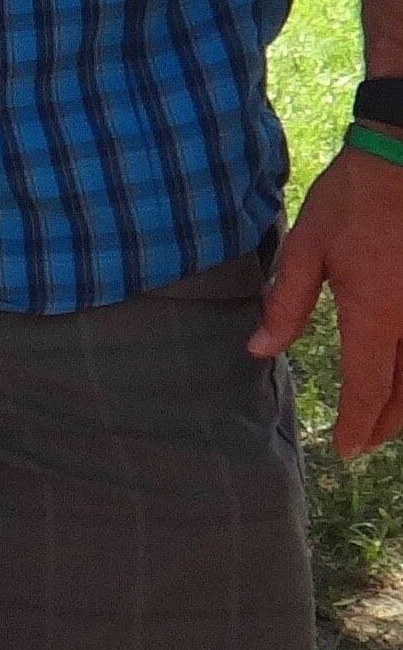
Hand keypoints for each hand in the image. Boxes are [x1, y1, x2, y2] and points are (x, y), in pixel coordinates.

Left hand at [252, 144, 402, 452]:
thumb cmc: (353, 199)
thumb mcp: (307, 248)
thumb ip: (287, 304)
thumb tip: (260, 350)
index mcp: (378, 316)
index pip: (369, 387)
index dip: (359, 424)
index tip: (348, 450)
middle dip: (386, 423)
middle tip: (364, 442)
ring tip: (384, 418)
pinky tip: (401, 375)